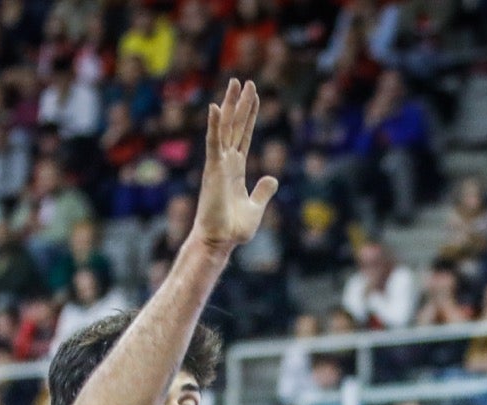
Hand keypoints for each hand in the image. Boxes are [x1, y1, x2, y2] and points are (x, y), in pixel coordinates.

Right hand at [193, 80, 278, 252]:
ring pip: (226, 128)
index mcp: (236, 169)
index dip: (249, 116)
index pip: (244, 136)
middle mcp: (226, 162)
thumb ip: (263, 192)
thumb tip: (272, 178)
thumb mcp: (255, 207)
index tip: (253, 96)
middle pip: (235, 126)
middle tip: (245, 81)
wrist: (219, 241)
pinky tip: (216, 107)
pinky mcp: (213, 170)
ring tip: (236, 83)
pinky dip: (215, 125)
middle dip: (241, 103)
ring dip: (231, 105)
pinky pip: (214, 143)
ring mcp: (219, 164)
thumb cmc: (233, 229)